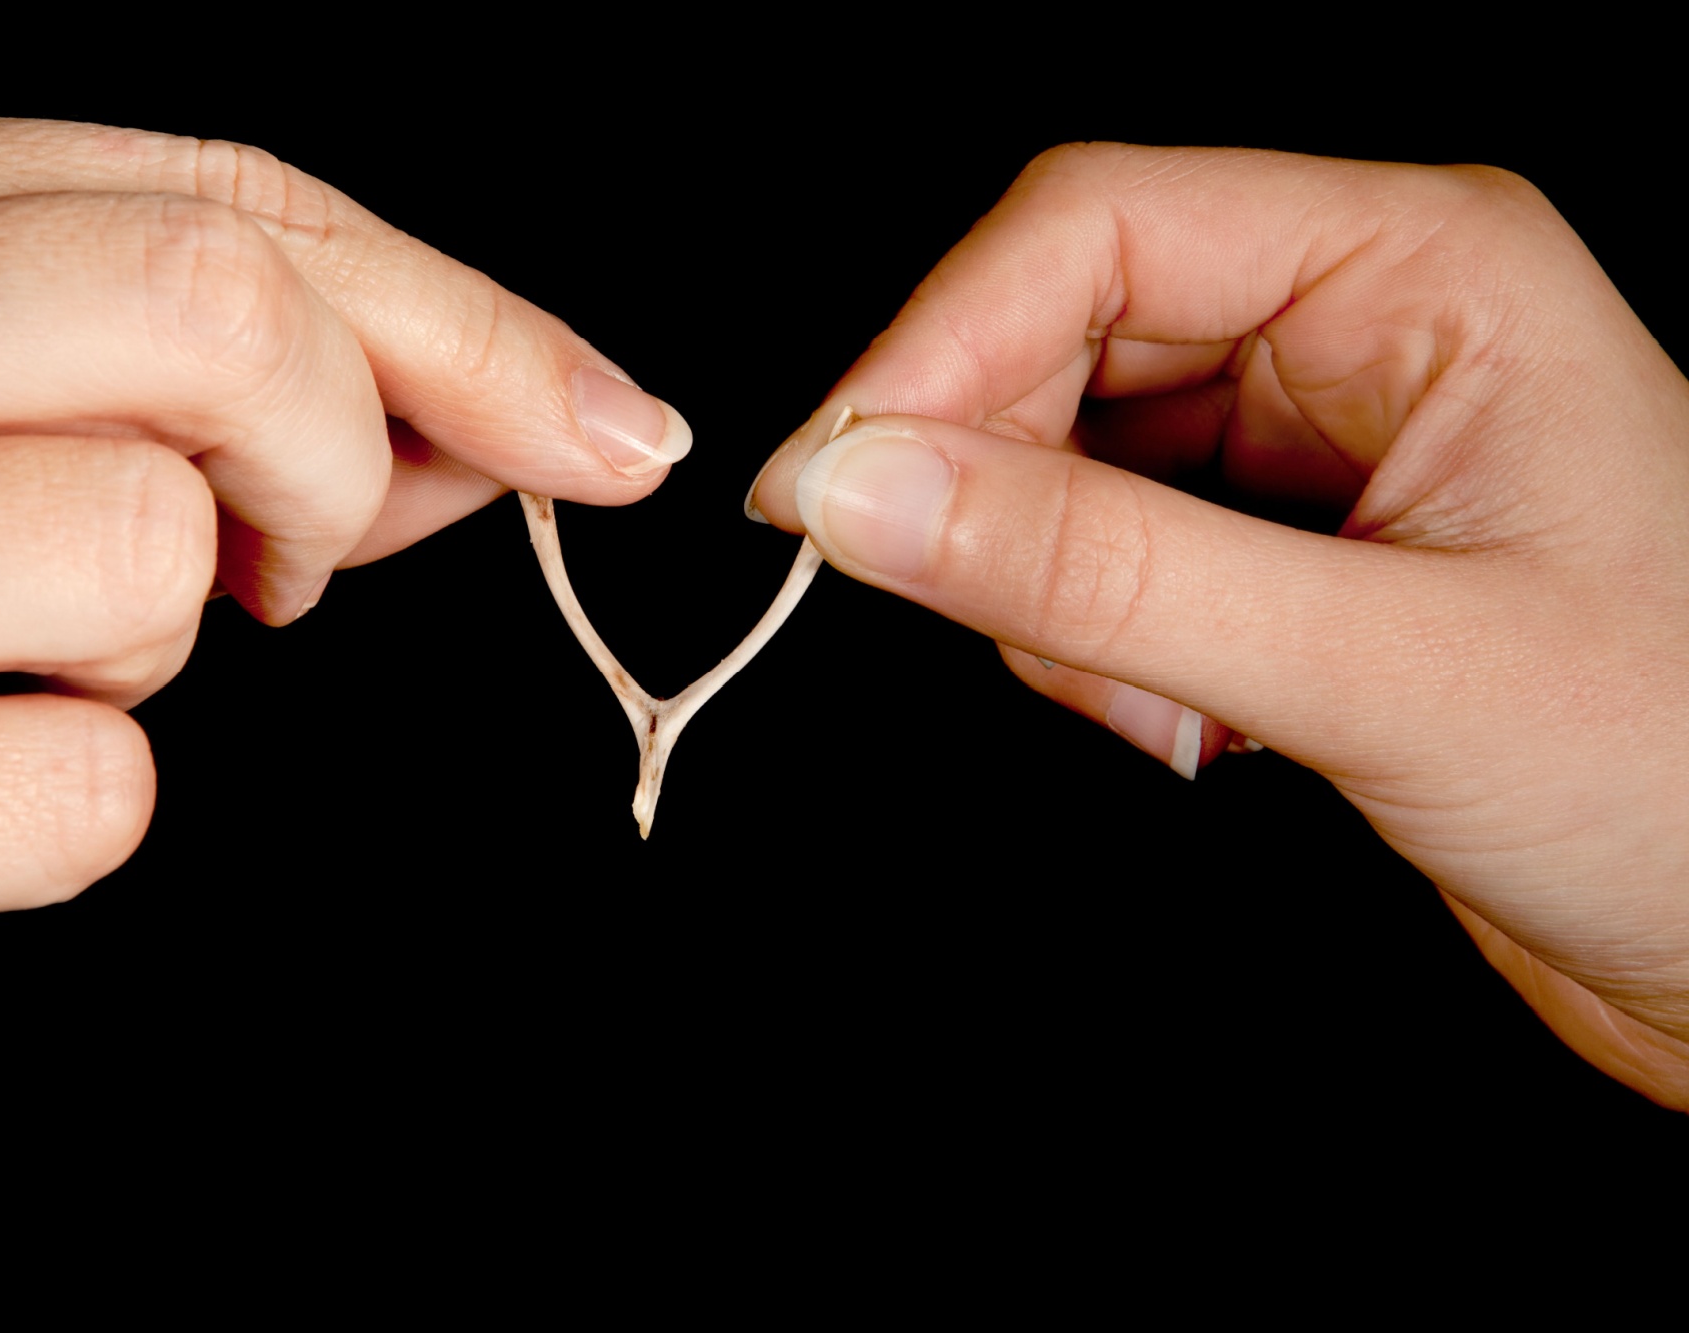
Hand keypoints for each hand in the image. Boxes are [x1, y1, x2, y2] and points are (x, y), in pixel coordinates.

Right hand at [0, 95, 692, 1140]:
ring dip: (161, 641)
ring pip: (140, 540)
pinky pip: (75, 787)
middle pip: (194, 305)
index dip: (444, 314)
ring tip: (14, 669)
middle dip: (345, 441)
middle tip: (297, 558)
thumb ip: (150, 378)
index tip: (598, 423)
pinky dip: (69, 810)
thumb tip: (472, 414)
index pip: (190, 194)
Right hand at [748, 144, 1688, 1108]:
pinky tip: (1199, 734)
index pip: (1099, 227)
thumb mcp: (1380, 668)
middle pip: (1060, 335)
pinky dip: (1098, 654)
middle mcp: (1356, 328)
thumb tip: (864, 491)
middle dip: (996, 491)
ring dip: (1058, 599)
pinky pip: (1101, 558)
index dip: (935, 348)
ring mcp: (1312, 445)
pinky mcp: (1283, 556)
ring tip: (1174, 717)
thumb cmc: (1683, 778)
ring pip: (1060, 458)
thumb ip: (1105, 574)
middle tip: (999, 626)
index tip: (820, 487)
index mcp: (1418, 267)